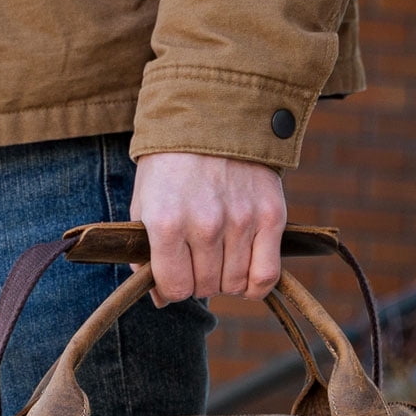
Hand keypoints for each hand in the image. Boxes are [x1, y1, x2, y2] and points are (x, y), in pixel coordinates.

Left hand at [131, 152, 286, 306]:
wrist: (212, 116)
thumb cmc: (171, 165)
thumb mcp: (145, 203)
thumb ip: (146, 254)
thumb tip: (160, 299)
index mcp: (167, 222)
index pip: (175, 288)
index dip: (172, 287)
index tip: (175, 274)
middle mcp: (205, 224)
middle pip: (205, 288)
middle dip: (198, 280)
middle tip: (197, 258)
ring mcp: (241, 221)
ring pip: (234, 285)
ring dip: (225, 279)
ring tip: (219, 256)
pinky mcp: (271, 216)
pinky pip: (266, 276)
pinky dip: (255, 284)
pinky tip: (245, 272)